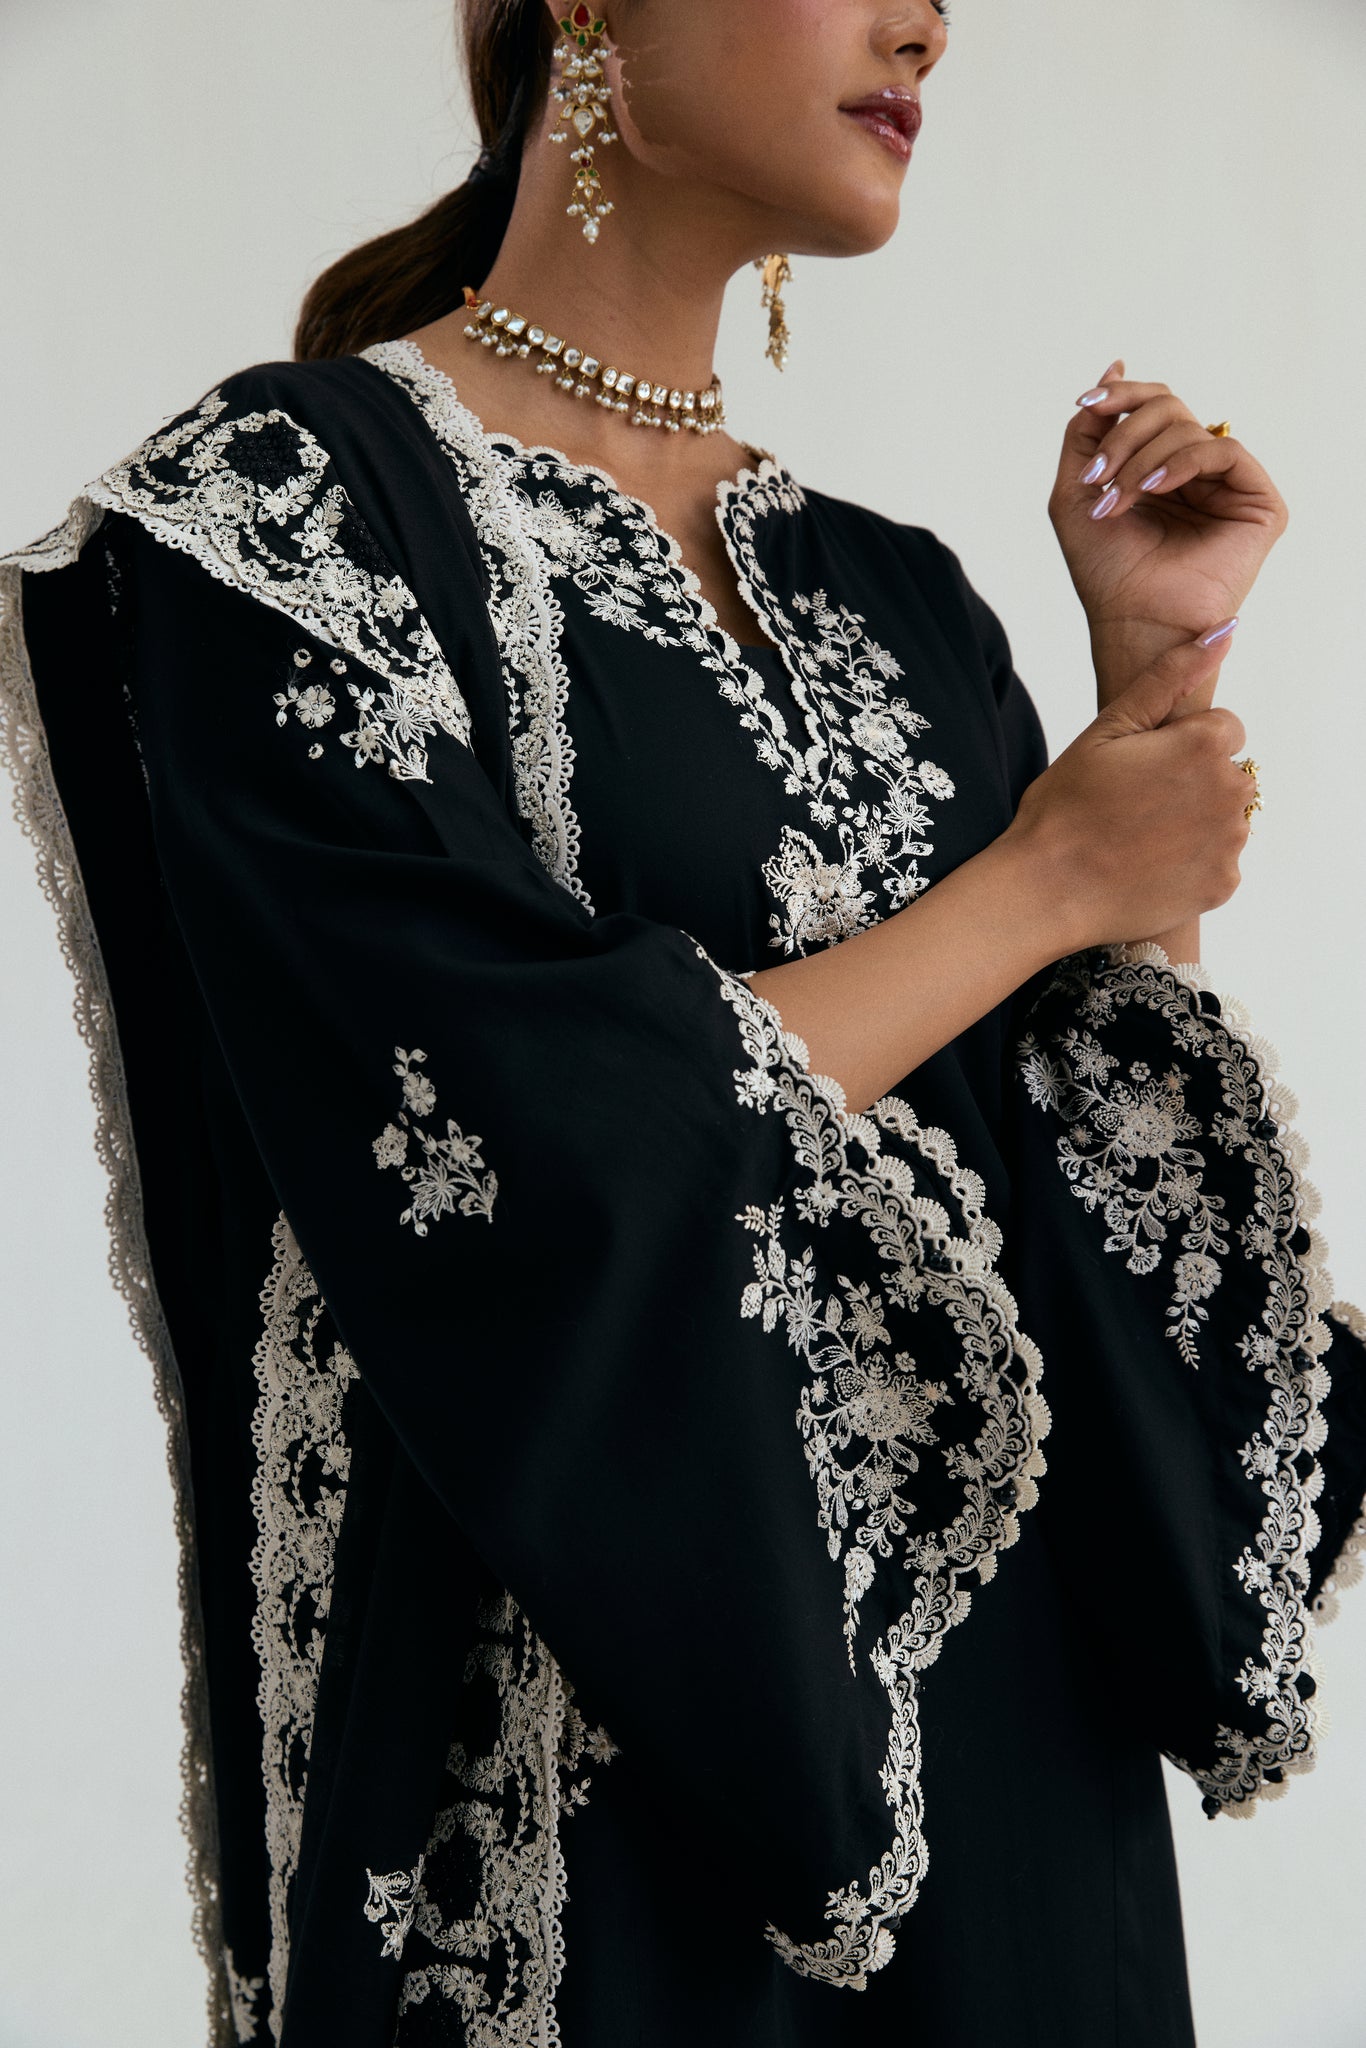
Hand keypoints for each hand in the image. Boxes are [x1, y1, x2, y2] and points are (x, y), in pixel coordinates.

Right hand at [1005, 627, 1250, 954]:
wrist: (1046, 891)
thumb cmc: (1065, 807)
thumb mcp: (1108, 730)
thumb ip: (1170, 676)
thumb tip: (1225, 631)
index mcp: (1203, 746)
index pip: (1224, 730)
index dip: (1181, 746)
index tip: (1142, 769)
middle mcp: (1229, 792)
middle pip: (1229, 774)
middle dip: (1194, 783)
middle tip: (1136, 806)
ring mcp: (1229, 843)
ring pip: (1226, 819)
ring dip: (1195, 824)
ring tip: (1139, 838)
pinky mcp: (1222, 884)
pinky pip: (1219, 863)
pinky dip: (1192, 865)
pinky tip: (1149, 867)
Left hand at [1049, 359, 1288, 705]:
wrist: (1132, 622)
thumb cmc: (1105, 571)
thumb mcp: (1076, 490)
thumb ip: (1087, 431)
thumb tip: (1114, 367)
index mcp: (1161, 467)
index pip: (1151, 406)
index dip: (1120, 396)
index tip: (1087, 404)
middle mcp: (1197, 473)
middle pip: (1169, 407)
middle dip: (1124, 434)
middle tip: (1097, 475)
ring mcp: (1229, 486)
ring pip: (1190, 427)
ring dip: (1141, 457)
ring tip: (1119, 498)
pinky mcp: (1259, 503)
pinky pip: (1223, 450)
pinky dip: (1182, 461)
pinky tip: (1155, 487)